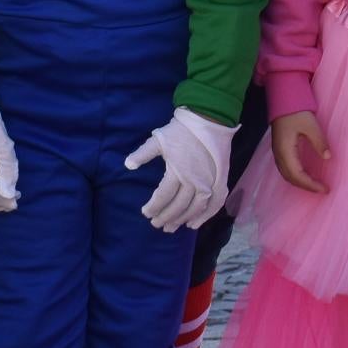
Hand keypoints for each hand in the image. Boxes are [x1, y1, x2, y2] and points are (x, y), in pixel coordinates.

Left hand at [125, 107, 234, 231]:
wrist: (208, 120)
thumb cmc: (181, 130)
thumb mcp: (158, 140)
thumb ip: (143, 154)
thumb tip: (127, 165)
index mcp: (177, 172)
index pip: (163, 197)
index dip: (153, 207)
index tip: (145, 213)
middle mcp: (194, 181)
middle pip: (178, 206)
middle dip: (166, 217)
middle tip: (156, 224)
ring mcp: (209, 182)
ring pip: (195, 208)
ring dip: (183, 220)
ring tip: (172, 227)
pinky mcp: (220, 180)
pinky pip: (215, 204)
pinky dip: (205, 216)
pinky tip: (195, 224)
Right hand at [271, 111, 332, 193]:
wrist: (283, 100)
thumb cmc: (297, 111)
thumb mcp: (311, 125)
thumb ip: (319, 142)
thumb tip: (328, 157)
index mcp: (285, 150)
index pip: (297, 174)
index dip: (310, 184)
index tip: (324, 189)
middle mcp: (279, 154)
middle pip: (290, 178)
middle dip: (306, 186)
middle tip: (322, 189)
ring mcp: (277, 152)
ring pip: (287, 175)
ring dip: (300, 182)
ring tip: (315, 185)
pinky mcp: (279, 149)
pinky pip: (286, 169)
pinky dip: (296, 176)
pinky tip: (306, 175)